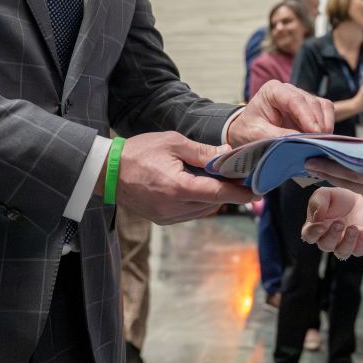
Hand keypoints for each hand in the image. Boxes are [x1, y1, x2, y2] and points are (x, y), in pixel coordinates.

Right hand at [110, 132, 254, 223]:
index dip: (239, 193)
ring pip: (202, 210)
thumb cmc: (139, 152)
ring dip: (214, 198)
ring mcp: (166, 216)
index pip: (217, 193)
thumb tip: (228, 153)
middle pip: (213, 203)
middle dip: (229, 192)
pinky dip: (199, 202)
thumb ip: (202, 152)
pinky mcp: (161, 219)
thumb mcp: (173, 143)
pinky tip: (200, 187)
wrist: (106, 171)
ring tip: (221, 180)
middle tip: (242, 179)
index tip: (256, 190)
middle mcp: (173, 208)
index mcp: (177, 188)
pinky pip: (189, 213)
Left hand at [228, 80, 333, 145]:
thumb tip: (300, 140)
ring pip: (322, 106)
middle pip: (311, 102)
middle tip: (319, 143)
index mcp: (273, 90)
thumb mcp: (257, 134)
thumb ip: (277, 136)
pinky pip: (325, 111)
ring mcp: (301, 97)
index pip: (295, 99)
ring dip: (324, 125)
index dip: (307, 116)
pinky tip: (321, 138)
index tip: (314, 132)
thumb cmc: (248, 130)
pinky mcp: (309, 107)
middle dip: (317, 123)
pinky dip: (327, 124)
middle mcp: (289, 90)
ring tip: (321, 142)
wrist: (247, 131)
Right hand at [300, 187, 362, 258]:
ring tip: (353, 227)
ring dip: (348, 242)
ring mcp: (342, 243)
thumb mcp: (324, 194)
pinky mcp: (357, 245)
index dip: (314, 233)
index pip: (309, 236)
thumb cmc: (337, 199)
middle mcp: (327, 238)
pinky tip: (362, 231)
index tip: (322, 225)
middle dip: (332, 236)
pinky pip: (359, 251)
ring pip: (342, 252)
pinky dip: (361, 243)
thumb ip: (317, 202)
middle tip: (339, 223)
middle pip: (325, 246)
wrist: (357, 200)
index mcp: (315, 227)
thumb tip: (317, 217)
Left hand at [306, 126, 362, 197]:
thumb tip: (349, 145)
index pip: (353, 167)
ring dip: (334, 179)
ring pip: (354, 187)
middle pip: (349, 181)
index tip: (312, 158)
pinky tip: (336, 174)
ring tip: (316, 169)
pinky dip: (347, 182)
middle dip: (326, 173)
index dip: (330, 164)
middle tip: (305, 164)